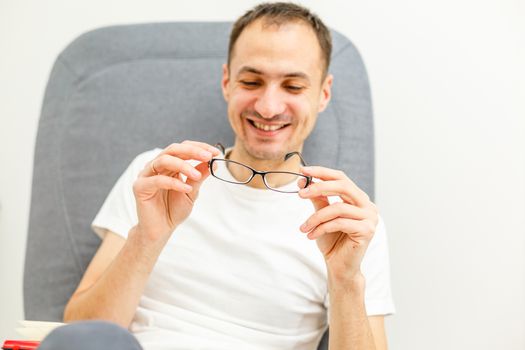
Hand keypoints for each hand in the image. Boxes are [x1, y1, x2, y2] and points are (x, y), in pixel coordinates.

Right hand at [133, 140, 220, 241]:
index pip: (183, 148)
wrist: (161, 230)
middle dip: (192, 151)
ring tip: (197, 175)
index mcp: (169, 165)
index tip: (215, 152)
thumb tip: (212, 163)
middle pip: (173, 149)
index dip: (199, 147)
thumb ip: (198, 177)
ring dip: (183, 165)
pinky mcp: (140, 187)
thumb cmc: (174, 210)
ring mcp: (146, 175)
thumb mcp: (192, 192)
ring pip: (164, 160)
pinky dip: (174, 183)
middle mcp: (156, 166)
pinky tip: (186, 189)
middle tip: (208, 156)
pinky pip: (157, 180)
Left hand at [298, 166, 378, 281]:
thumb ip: (317, 198)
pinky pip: (339, 223)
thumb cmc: (332, 241)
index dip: (322, 172)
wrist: (339, 267)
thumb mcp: (322, 216)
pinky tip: (311, 235)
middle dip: (319, 188)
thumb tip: (304, 181)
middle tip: (300, 194)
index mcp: (358, 198)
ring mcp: (370, 218)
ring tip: (304, 227)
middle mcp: (368, 205)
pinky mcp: (367, 231)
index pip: (341, 178)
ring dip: (316, 217)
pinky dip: (321, 228)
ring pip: (338, 208)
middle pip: (343, 186)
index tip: (303, 170)